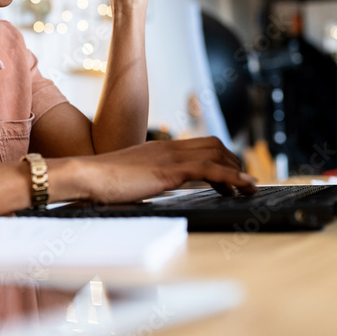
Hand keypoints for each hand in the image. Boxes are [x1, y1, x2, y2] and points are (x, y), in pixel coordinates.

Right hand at [75, 136, 257, 203]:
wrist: (86, 175)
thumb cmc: (99, 181)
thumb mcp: (127, 178)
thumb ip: (141, 180)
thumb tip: (144, 192)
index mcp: (158, 149)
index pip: (198, 145)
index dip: (219, 156)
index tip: (229, 173)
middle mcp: (167, 147)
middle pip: (213, 144)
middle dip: (233, 161)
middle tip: (244, 181)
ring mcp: (170, 156)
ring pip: (216, 153)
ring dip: (237, 170)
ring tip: (250, 187)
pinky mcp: (170, 170)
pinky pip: (210, 169)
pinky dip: (232, 177)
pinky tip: (243, 186)